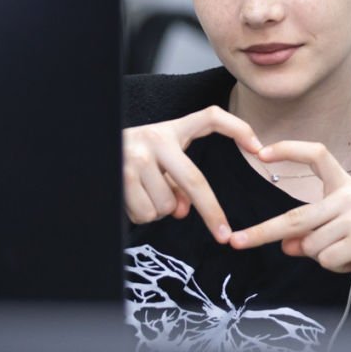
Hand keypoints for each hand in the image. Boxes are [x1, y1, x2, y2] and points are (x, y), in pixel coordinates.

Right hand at [123, 105, 262, 242]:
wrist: (91, 153)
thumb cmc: (132, 159)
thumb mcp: (160, 162)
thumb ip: (177, 182)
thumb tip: (182, 210)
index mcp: (172, 129)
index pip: (211, 118)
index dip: (238, 129)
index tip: (259, 149)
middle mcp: (156, 139)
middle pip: (195, 181)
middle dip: (211, 211)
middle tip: (223, 234)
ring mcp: (138, 157)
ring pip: (166, 205)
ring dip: (158, 210)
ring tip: (143, 194)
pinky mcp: (122, 176)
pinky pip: (146, 213)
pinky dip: (141, 215)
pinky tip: (131, 199)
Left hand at [227, 140, 350, 277]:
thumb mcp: (344, 228)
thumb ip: (313, 233)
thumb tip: (284, 244)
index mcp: (345, 186)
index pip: (317, 154)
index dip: (290, 149)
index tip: (262, 152)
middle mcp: (349, 196)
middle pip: (295, 217)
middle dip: (262, 232)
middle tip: (237, 242)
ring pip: (312, 247)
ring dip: (323, 258)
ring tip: (349, 254)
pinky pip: (327, 260)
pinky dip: (336, 267)